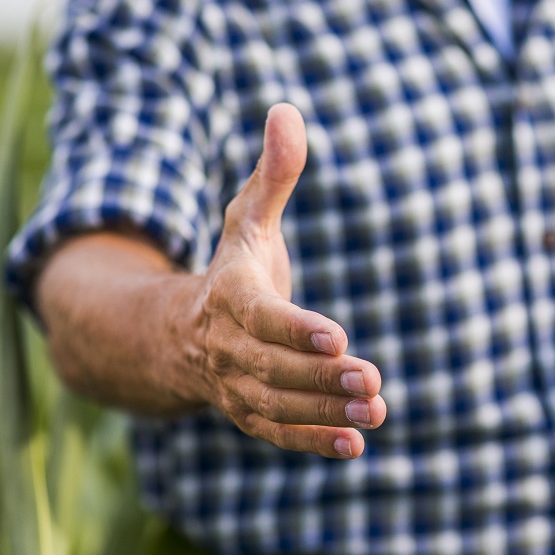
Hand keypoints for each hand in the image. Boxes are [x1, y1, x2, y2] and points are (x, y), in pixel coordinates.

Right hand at [186, 103, 385, 457]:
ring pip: (279, 404)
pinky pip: (277, 433)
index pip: (263, 316)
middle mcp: (229, 346)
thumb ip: (275, 173)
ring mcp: (237, 385)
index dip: (297, 328)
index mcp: (230, 295)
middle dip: (322, 376)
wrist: (178, 332)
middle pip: (275, 367)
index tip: (339, 335)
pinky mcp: (250, 413)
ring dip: (325, 413)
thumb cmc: (230, 265)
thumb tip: (288, 108)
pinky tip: (356, 446)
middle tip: (372, 381)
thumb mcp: (247, 217)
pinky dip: (313, 442)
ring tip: (375, 413)